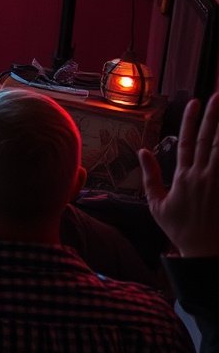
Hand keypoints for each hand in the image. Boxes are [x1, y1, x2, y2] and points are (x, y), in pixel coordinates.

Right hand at [140, 93, 218, 256]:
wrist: (205, 250)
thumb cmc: (179, 229)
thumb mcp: (156, 203)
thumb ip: (150, 175)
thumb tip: (142, 150)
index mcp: (183, 177)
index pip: (187, 142)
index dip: (190, 120)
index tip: (195, 102)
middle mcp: (202, 176)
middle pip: (209, 140)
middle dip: (214, 116)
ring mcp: (218, 182)